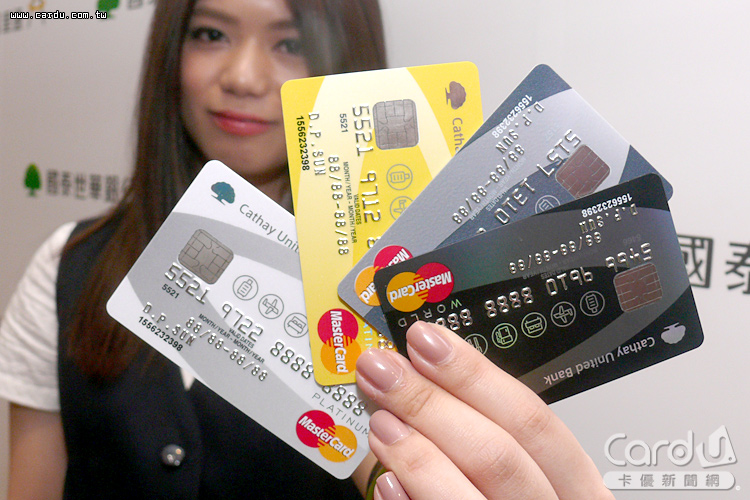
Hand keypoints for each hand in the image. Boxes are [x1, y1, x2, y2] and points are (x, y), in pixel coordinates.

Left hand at [355, 321, 613, 499]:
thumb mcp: (523, 479)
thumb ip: (482, 439)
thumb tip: (424, 379)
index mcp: (575, 487)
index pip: (533, 420)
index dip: (475, 375)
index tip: (425, 340)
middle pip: (500, 454)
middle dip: (432, 403)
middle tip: (383, 369)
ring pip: (475, 494)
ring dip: (418, 450)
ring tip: (379, 419)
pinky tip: (384, 483)